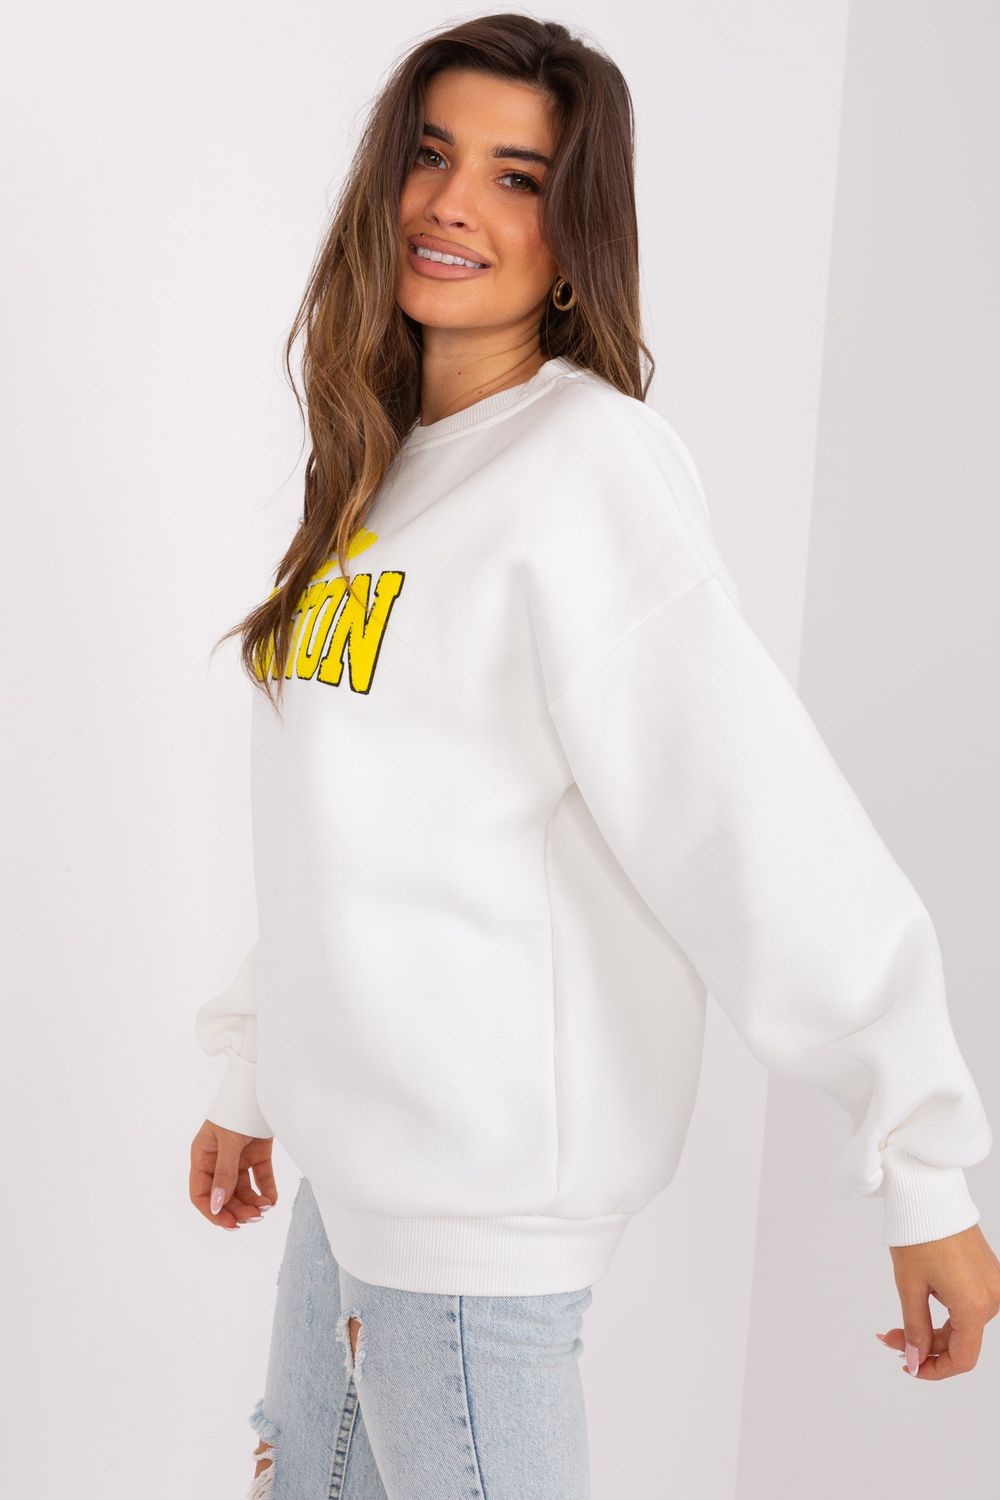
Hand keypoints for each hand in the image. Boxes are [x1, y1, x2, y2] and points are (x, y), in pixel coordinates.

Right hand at [189, 1118, 277, 1229]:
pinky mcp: (257, 1153)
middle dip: (237, 1209)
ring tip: (265, 1209)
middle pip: (223, 1195)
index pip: (201, 1193)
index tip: (229, 1223)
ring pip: (242, 1190)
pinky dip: (266, 1191)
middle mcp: (218, 1160)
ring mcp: (238, 1157)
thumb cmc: (237, 1109)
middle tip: (253, 1218)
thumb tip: (216, 1206)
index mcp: (202, 1156)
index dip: (212, 1211)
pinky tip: (272, 1200)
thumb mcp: (228, 1141)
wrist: (262, 1086)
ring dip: (252, 1203)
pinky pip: (260, 1178)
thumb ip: (224, 1173)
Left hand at [876, 1222, 999, 1378]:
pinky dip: (945, 1313)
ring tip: (897, 1325)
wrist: (929, 1193)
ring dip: (933, 1330)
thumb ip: (914, 1329)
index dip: (935, 1370)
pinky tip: (920, 1307)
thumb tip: (914, 1360)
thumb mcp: (910, 1286)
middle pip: (962, 1342)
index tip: (908, 1367)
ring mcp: (994, 1284)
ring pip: (964, 1325)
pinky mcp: (988, 1273)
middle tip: (889, 1339)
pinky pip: (969, 1305)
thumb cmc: (918, 1235)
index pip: (962, 1359)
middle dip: (925, 1346)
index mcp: (975, 1306)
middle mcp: (993, 1298)